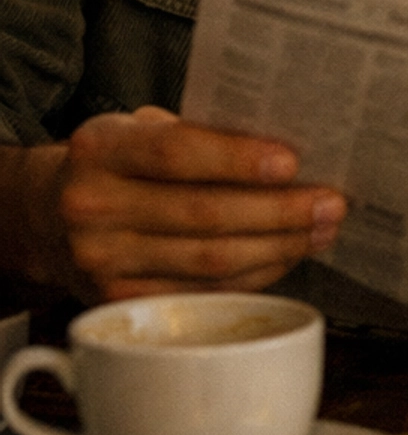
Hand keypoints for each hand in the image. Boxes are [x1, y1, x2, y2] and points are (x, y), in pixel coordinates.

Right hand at [14, 106, 346, 299]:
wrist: (49, 218)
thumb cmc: (117, 164)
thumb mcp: (139, 130)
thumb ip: (197, 134)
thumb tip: (287, 148)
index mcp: (101, 150)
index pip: (175, 153)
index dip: (237, 159)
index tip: (292, 161)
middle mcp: (95, 208)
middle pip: (202, 216)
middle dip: (279, 211)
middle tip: (331, 202)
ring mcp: (104, 263)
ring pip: (209, 261)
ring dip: (278, 247)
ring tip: (322, 229)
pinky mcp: (122, 304)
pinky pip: (203, 292)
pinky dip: (254, 275)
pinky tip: (286, 256)